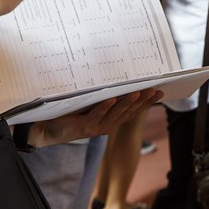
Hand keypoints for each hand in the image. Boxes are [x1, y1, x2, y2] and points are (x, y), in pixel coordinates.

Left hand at [29, 89, 162, 146]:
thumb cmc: (71, 114)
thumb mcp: (92, 105)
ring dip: (126, 103)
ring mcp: (96, 127)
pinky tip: (111, 99)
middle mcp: (107, 126)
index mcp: (111, 122)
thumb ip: (106, 98)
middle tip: (153, 90)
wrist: (49, 128)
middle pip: (128, 112)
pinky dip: (105, 107)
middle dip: (142, 101)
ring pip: (115, 114)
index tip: (159, 92)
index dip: (147, 103)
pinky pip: (96, 115)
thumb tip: (120, 80)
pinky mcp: (84, 127)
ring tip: (137, 93)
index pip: (133, 111)